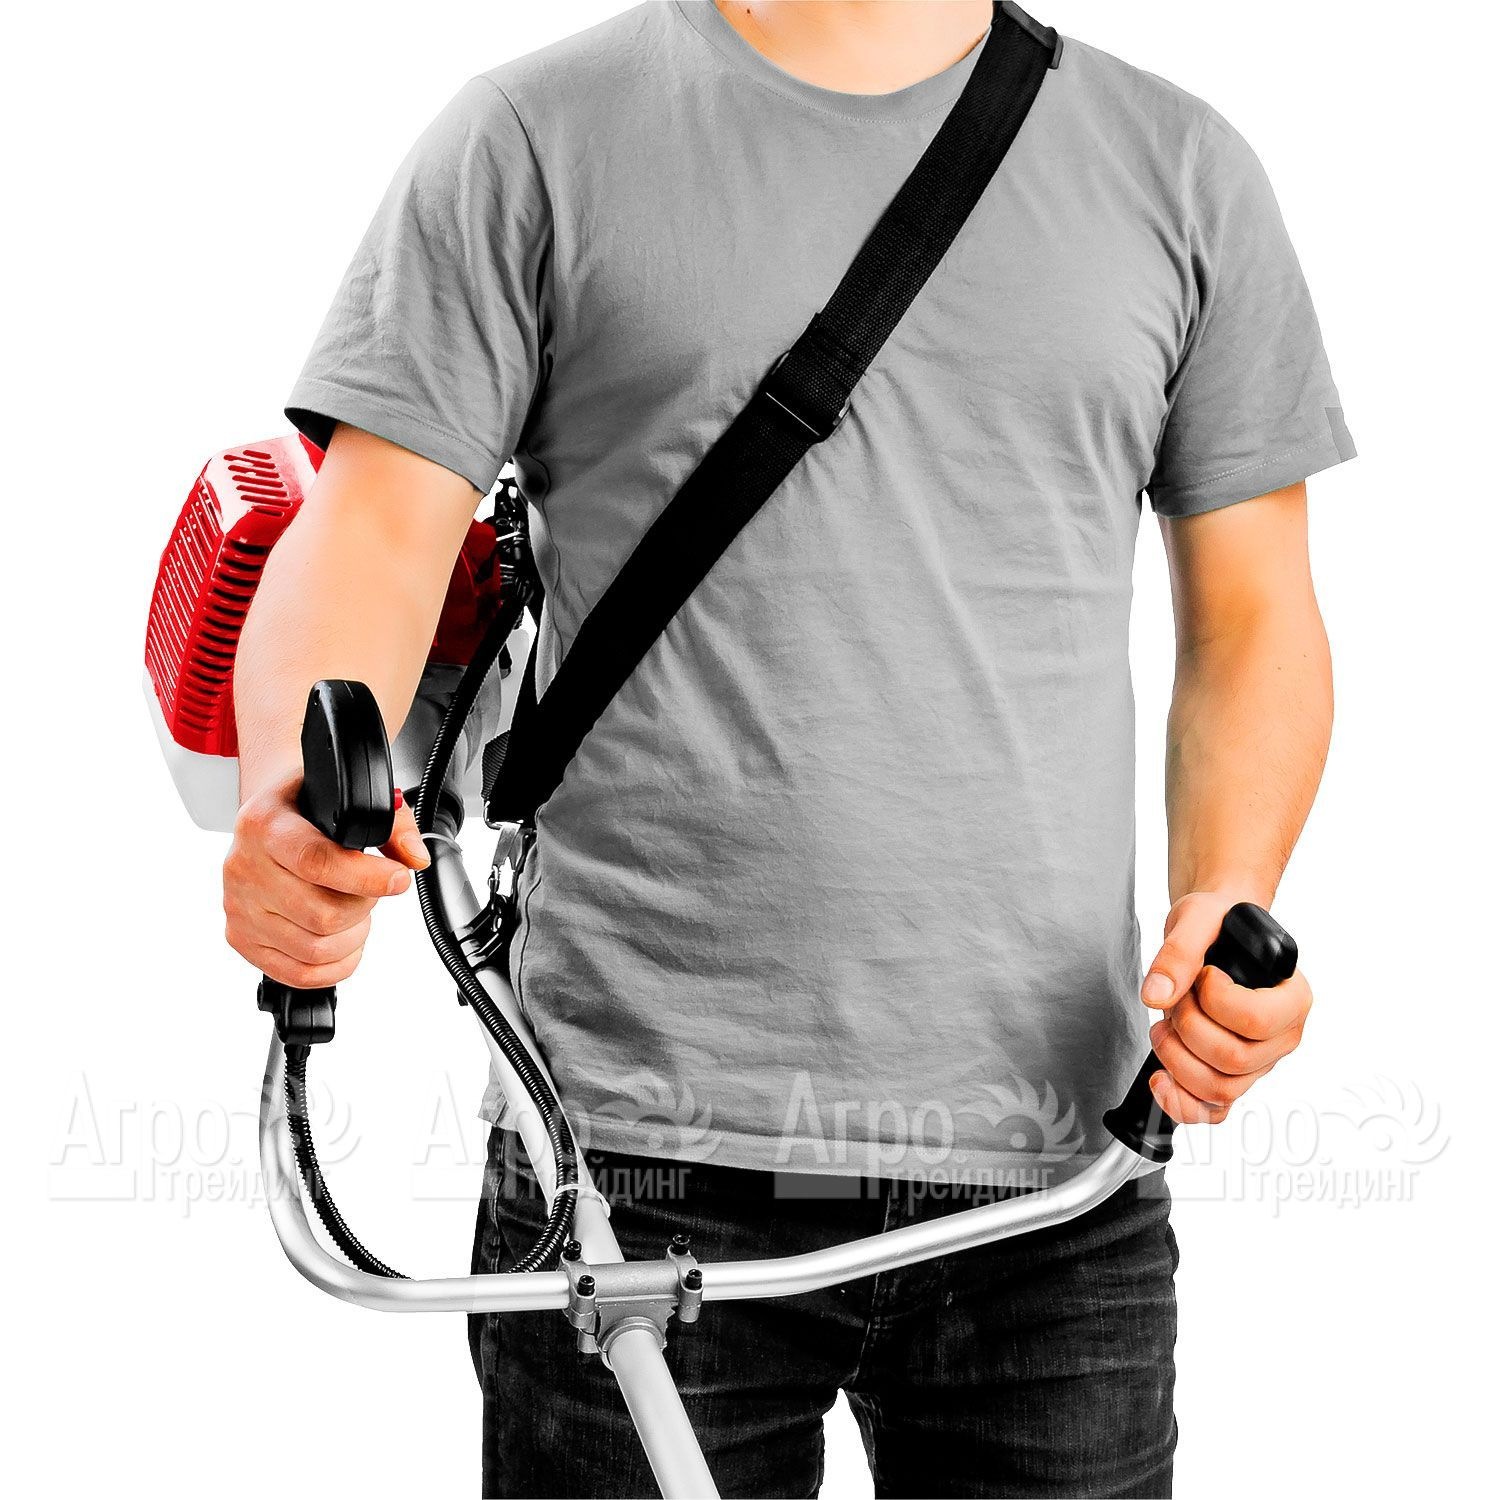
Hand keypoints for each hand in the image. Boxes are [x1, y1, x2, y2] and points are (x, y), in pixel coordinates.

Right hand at [223, 772, 429, 987]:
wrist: (267, 819)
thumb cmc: (308, 806)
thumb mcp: (348, 795)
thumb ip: (392, 824)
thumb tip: (414, 859)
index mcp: (265, 824)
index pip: (316, 862)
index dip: (366, 877)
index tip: (398, 878)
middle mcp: (244, 867)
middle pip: (321, 914)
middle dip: (364, 906)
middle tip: (371, 889)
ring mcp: (240, 907)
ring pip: (315, 949)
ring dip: (353, 936)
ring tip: (355, 911)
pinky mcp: (243, 939)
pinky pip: (300, 973)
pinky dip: (337, 965)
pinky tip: (345, 940)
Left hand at [1140, 891, 1311, 1124]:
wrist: (1211, 934)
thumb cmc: (1216, 925)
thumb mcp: (1197, 918)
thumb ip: (1178, 952)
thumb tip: (1157, 994)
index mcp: (1291, 997)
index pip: (1256, 1021)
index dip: (1215, 1002)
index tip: (1204, 975)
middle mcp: (1282, 1036)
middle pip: (1233, 1059)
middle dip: (1188, 1028)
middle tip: (1176, 999)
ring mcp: (1258, 1063)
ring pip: (1220, 1089)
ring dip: (1177, 1059)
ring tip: (1163, 1027)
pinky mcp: (1232, 1078)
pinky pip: (1213, 1110)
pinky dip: (1182, 1103)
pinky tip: (1160, 1079)